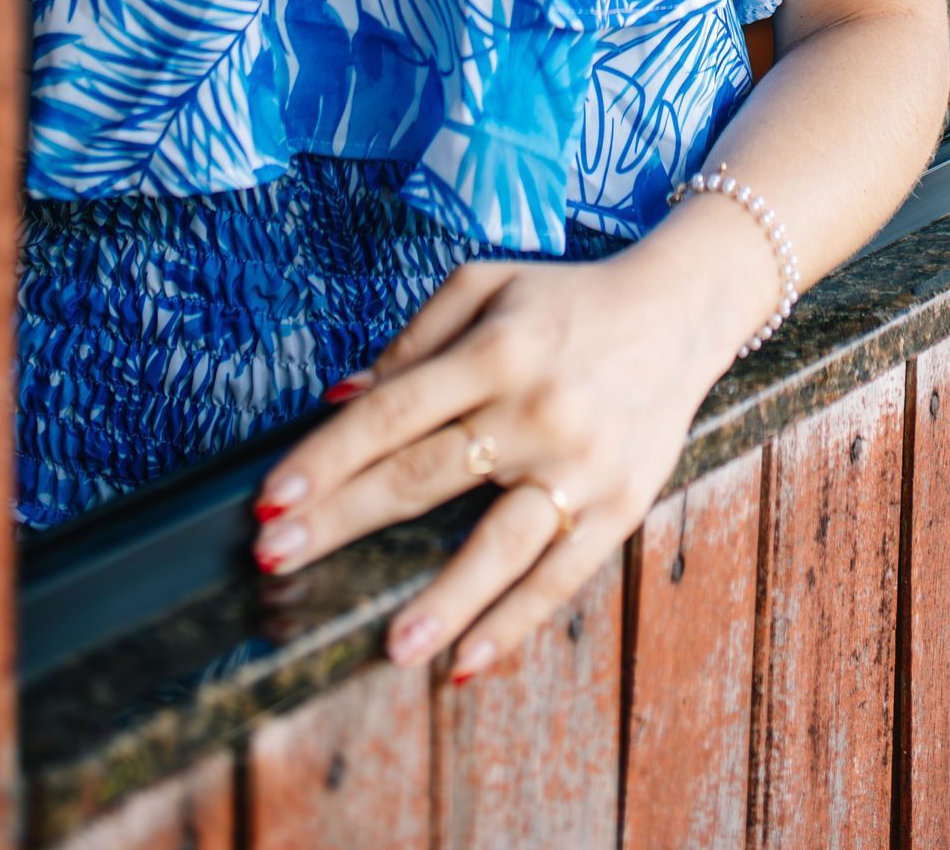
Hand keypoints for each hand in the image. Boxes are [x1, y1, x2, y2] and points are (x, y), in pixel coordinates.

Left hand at [250, 230, 752, 676]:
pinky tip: (467, 663)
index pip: (392, 410)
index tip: (269, 499)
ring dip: (444, 599)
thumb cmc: (565, 300)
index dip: (327, 457)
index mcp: (496, 348)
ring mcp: (580, 462)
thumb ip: (412, 339)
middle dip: (344, 520)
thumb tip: (338, 399)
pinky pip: (562, 575)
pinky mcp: (620, 504)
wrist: (680, 308)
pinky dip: (515, 622)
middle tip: (275, 560)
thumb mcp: (487, 286)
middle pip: (426, 474)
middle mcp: (536, 407)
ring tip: (390, 647)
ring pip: (502, 542)